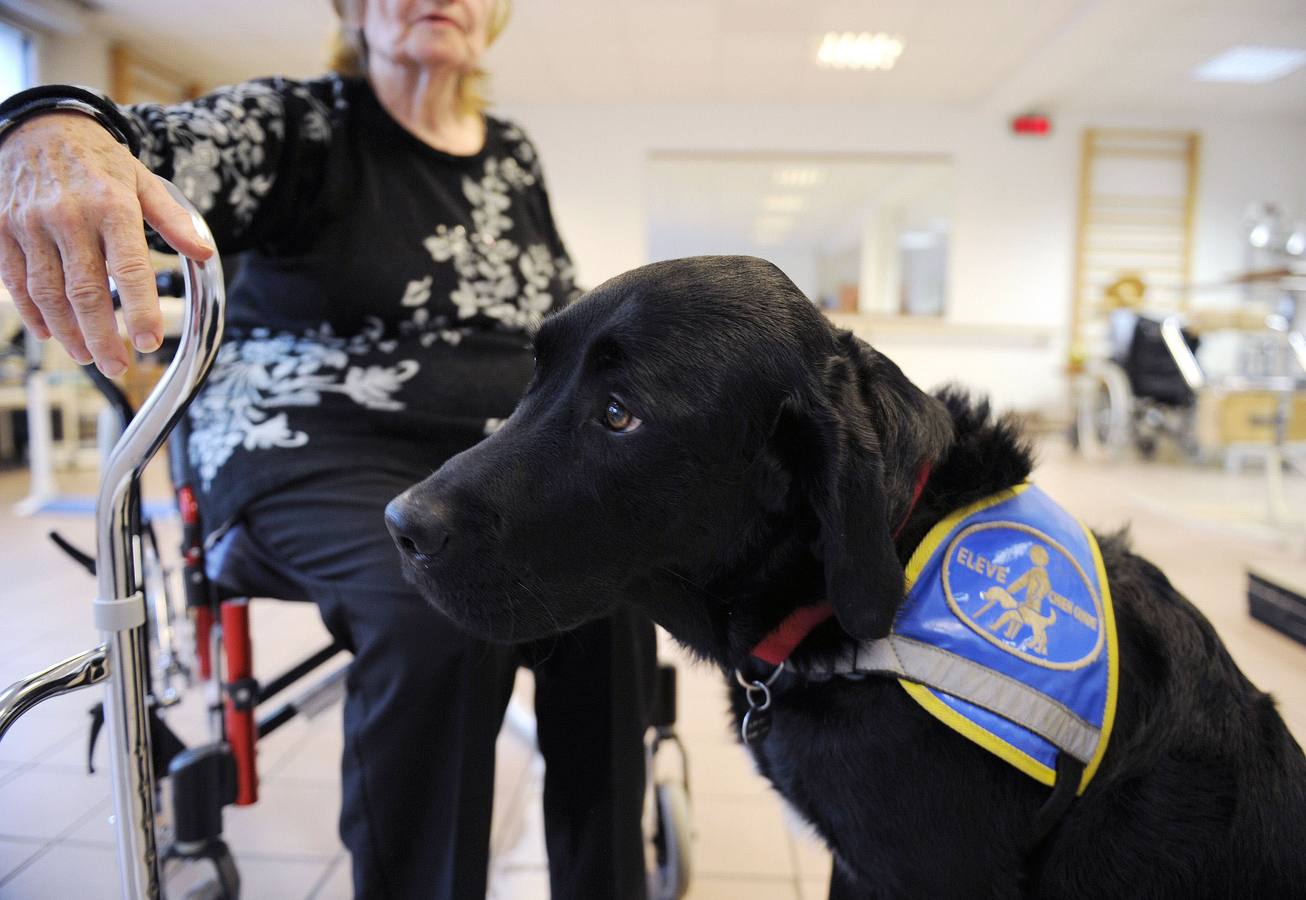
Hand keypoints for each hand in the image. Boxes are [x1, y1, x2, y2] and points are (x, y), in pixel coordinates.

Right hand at [0, 112, 214, 375]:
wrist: (39, 125)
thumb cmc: (99, 160)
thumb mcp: (143, 182)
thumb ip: (173, 221)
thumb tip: (205, 254)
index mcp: (112, 206)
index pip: (130, 268)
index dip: (140, 309)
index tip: (149, 342)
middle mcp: (70, 217)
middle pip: (86, 290)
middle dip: (102, 336)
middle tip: (119, 366)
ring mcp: (31, 223)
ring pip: (48, 292)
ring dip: (69, 332)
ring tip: (88, 357)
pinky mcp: (3, 228)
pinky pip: (16, 279)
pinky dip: (33, 312)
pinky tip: (51, 334)